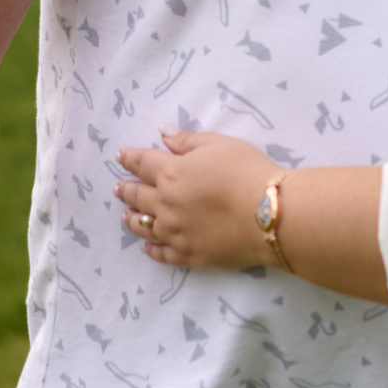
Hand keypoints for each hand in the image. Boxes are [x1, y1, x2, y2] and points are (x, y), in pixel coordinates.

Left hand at [116, 132, 279, 269]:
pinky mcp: (188, 255)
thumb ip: (187, 140)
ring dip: (132, 219)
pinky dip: (151, 249)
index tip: (121, 157)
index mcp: (171, 173)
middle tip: (118, 188)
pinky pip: (162, 254)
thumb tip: (162, 132)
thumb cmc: (246, 172)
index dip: (129, 159)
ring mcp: (175, 233)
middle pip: (138, 196)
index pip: (142, 163)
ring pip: (144, 226)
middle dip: (126, 190)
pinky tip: (146, 247)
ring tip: (125, 216)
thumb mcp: (218, 144)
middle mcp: (165, 204)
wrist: (268, 216)